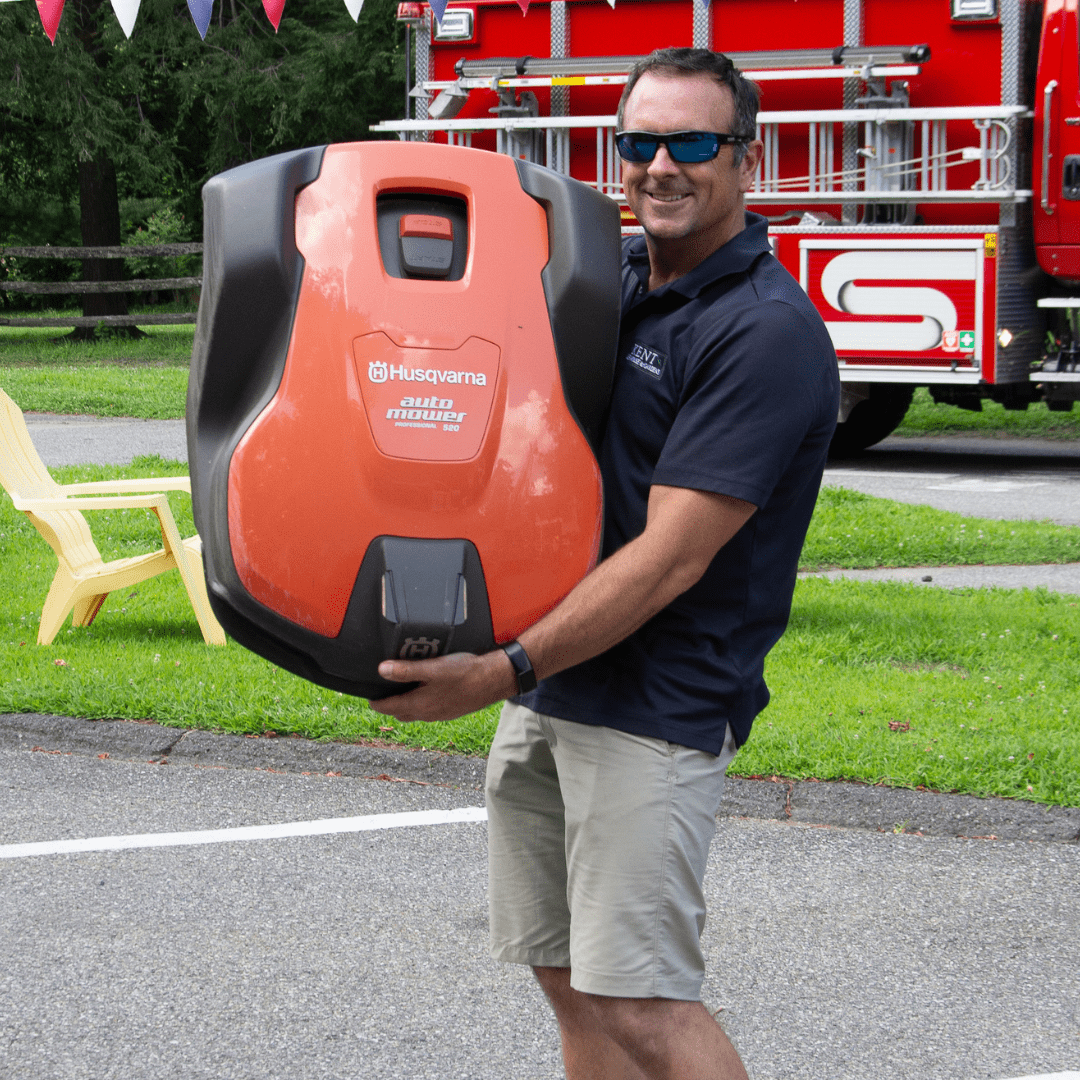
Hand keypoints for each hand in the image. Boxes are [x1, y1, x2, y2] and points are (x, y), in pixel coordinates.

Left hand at [371, 649, 517, 723]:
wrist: (495, 681)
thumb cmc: (465, 672)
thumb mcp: (433, 668)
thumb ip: (407, 670)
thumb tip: (381, 670)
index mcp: (420, 704)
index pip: (389, 707)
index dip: (376, 702)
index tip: (369, 696)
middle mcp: (428, 713)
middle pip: (401, 713)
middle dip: (389, 705)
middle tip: (382, 693)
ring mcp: (441, 714)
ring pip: (416, 713)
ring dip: (405, 706)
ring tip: (402, 691)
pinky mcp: (452, 711)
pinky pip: (430, 711)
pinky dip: (421, 704)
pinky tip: (427, 691)